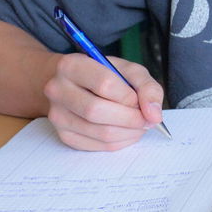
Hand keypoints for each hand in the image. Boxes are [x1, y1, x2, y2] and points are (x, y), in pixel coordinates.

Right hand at [42, 53, 165, 150]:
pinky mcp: (63, 135)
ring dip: (129, 132)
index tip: (140, 101)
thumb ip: (147, 87)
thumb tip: (154, 115)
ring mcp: (57, 115)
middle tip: (146, 119)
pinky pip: (97, 145)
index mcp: (71, 65)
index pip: (104, 84)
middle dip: (131, 118)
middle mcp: (57, 90)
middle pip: (97, 111)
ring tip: (139, 124)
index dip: (129, 97)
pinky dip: (120, 142)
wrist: (74, 85)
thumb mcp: (128, 70)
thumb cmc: (104, 75)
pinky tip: (126, 131)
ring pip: (100, 132)